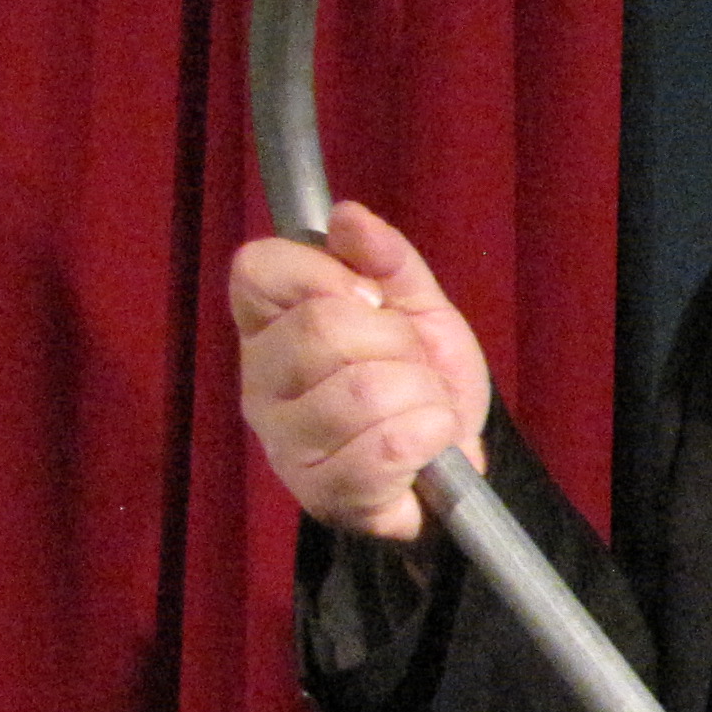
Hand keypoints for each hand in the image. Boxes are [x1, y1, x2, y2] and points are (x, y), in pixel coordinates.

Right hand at [229, 201, 490, 540]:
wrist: (453, 468)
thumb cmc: (422, 384)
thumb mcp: (418, 307)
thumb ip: (386, 258)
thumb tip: (348, 217)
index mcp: (269, 326)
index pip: (258, 269)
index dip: (327, 274)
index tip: (370, 301)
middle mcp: (260, 384)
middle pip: (325, 326)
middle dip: (398, 343)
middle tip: (408, 367)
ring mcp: (285, 444)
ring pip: (364, 390)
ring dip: (421, 396)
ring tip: (418, 410)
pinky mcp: (322, 495)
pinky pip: (387, 447)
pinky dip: (430, 437)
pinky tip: (425, 446)